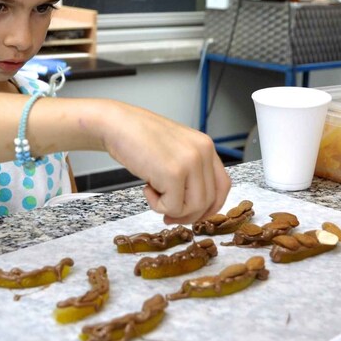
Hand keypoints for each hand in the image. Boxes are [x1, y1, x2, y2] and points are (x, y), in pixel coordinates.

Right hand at [101, 102, 230, 223]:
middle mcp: (203, 152)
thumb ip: (190, 171)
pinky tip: (145, 188)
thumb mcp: (175, 149)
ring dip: (172, 210)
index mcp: (206, 146)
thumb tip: (194, 208)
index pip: (223, 186)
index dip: (210, 206)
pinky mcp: (174, 173)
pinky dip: (157, 206)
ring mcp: (190, 162)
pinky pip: (173, 207)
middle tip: (168, 216)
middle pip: (209, 200)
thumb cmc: (139, 137)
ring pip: (194, 207)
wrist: (117, 124)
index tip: (192, 214)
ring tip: (153, 194)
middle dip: (188, 215)